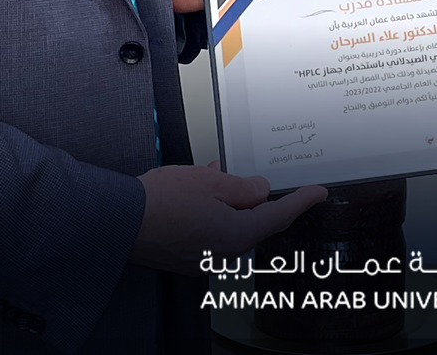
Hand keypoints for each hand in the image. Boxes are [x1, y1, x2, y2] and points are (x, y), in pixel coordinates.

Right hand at [132, 162, 327, 274]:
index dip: (302, 201)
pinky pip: (208, 230)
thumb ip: (242, 188)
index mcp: (236, 235)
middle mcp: (223, 252)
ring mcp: (203, 258)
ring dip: (226, 201)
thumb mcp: (211, 182)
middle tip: (248, 178)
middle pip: (252, 222)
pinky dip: (209, 211)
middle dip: (251, 197)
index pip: (279, 215)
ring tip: (212, 177)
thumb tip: (260, 191)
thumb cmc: (160, 203)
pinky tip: (196, 193)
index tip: (318, 194)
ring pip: (227, 223)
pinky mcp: (185, 256)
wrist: (119, 221)